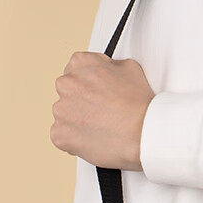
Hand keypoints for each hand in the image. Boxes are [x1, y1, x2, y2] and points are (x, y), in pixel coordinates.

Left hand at [50, 51, 153, 168]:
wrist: (142, 134)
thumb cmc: (139, 105)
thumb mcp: (131, 68)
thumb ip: (110, 66)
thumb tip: (107, 70)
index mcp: (81, 64)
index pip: (76, 68)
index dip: (89, 81)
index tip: (98, 90)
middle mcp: (67, 84)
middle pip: (68, 91)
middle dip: (81, 100)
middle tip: (101, 110)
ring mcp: (61, 110)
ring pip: (65, 114)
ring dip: (77, 119)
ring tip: (100, 126)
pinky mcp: (60, 134)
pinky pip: (62, 135)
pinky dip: (74, 138)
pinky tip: (93, 137)